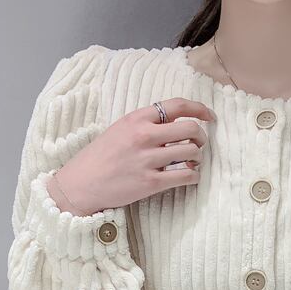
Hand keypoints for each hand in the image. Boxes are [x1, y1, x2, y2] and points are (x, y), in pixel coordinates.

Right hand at [51, 97, 216, 215]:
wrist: (80, 184)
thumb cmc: (100, 157)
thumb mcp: (120, 130)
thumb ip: (145, 124)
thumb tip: (175, 123)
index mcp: (137, 118)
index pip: (177, 105)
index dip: (200, 109)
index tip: (210, 116)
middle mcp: (144, 135)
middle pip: (190, 129)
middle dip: (201, 137)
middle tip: (198, 145)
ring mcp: (148, 159)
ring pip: (192, 152)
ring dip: (198, 158)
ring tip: (191, 162)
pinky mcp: (151, 182)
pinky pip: (186, 175)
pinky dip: (194, 176)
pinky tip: (189, 176)